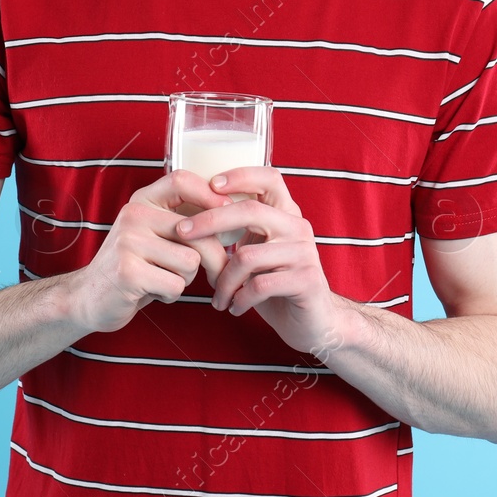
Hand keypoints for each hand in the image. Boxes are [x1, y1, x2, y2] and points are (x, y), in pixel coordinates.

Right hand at [66, 171, 231, 334]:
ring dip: (185, 279)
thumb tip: (233, 218)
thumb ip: (183, 223)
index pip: (181, 180)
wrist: (88, 298)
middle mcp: (133, 215)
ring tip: (164, 280)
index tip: (228, 212)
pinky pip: (175, 285)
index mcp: (142, 201)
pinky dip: (171, 295)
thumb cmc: (135, 266)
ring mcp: (128, 242)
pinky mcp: (127, 272)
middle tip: (217, 274)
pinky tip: (153, 293)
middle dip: (214, 258)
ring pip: (190, 262)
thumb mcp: (154, 234)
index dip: (210, 194)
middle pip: (197, 231)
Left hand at [175, 167, 341, 355]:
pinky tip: (235, 307)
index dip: (240, 175)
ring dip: (224, 281)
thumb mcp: (258, 252)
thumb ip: (238, 234)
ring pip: (247, 257)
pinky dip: (239, 299)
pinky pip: (259, 285)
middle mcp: (298, 227)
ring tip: (218, 297)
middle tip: (183, 234)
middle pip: (250, 211)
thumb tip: (190, 223)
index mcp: (286, 214)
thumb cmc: (277, 284)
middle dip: (209, 221)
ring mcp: (304, 252)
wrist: (314, 321)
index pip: (269, 178)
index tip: (211, 184)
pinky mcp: (306, 280)